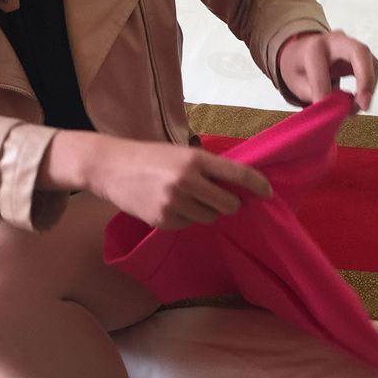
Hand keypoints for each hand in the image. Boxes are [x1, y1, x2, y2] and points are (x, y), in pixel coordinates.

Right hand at [88, 137, 272, 229]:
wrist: (110, 168)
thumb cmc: (149, 157)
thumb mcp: (180, 153)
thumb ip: (206, 167)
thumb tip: (237, 186)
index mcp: (195, 159)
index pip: (238, 174)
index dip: (258, 185)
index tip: (268, 193)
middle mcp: (187, 182)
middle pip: (228, 204)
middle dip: (230, 203)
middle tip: (222, 198)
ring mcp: (174, 203)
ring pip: (209, 218)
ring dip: (205, 211)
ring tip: (185, 198)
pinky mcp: (162, 220)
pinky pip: (188, 225)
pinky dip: (184, 218)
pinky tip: (168, 205)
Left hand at [278, 29, 377, 110]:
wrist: (301, 52)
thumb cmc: (298, 67)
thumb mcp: (295, 83)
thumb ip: (313, 94)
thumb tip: (336, 107)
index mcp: (313, 48)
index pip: (322, 71)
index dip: (325, 94)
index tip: (327, 113)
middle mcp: (334, 41)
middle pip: (360, 53)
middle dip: (366, 80)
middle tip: (363, 105)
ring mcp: (350, 45)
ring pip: (371, 62)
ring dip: (368, 88)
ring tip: (355, 107)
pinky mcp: (360, 54)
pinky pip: (372, 68)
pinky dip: (368, 86)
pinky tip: (358, 100)